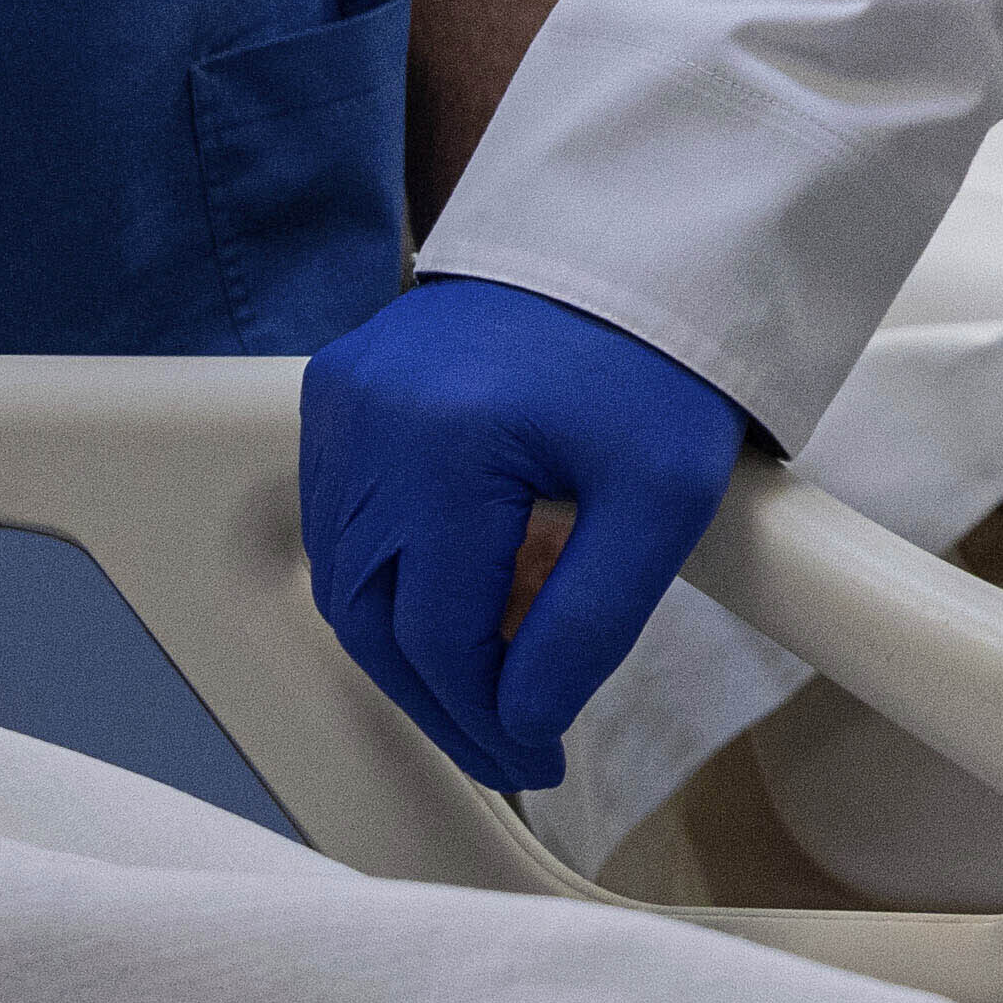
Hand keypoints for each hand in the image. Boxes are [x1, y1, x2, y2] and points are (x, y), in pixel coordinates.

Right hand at [301, 275, 748, 791]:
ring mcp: (344, 399)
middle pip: (371, 616)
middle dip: (441, 696)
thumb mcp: (658, 505)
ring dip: (414, 640)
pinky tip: (475, 592)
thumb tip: (521, 723)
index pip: (435, 636)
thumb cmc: (659, 362)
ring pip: (347, 575)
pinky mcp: (343, 387)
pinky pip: (346, 515)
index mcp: (444, 445)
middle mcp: (369, 420)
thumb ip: (587, 626)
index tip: (537, 757)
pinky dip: (397, 572)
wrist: (636, 244)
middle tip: (509, 743)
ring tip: (500, 675)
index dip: (485, 717)